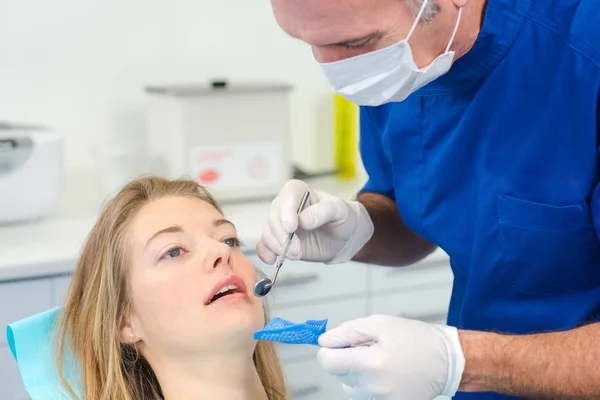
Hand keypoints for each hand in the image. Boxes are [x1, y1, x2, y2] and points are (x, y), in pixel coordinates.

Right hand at [257, 179, 373, 263]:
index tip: (292, 228)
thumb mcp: (339, 209)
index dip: (286, 213)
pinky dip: (266, 253)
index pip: (287, 198)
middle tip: (297, 250)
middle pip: (274, 218)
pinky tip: (273, 260)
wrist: (342, 236)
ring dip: (279, 247)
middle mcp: (285, 205)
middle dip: (283, 236)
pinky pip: (264, 245)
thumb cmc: (341, 217)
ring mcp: (280, 223)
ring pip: (268, 232)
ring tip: (296, 254)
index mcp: (298, 191)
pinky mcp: (278, 240)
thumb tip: (303, 220)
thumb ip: (323, 211)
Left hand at [317, 315, 464, 399]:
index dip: (328, 350)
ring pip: (351, 386)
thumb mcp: (382, 324)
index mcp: (370, 365)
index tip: (337, 343)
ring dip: (358, 373)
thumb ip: (349, 332)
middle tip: (370, 347)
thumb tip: (324, 340)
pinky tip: (388, 372)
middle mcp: (372, 389)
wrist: (450, 362)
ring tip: (382, 360)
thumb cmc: (418, 340)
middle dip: (346, 359)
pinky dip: (370, 383)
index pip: (328, 363)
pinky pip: (366, 395)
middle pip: (339, 375)